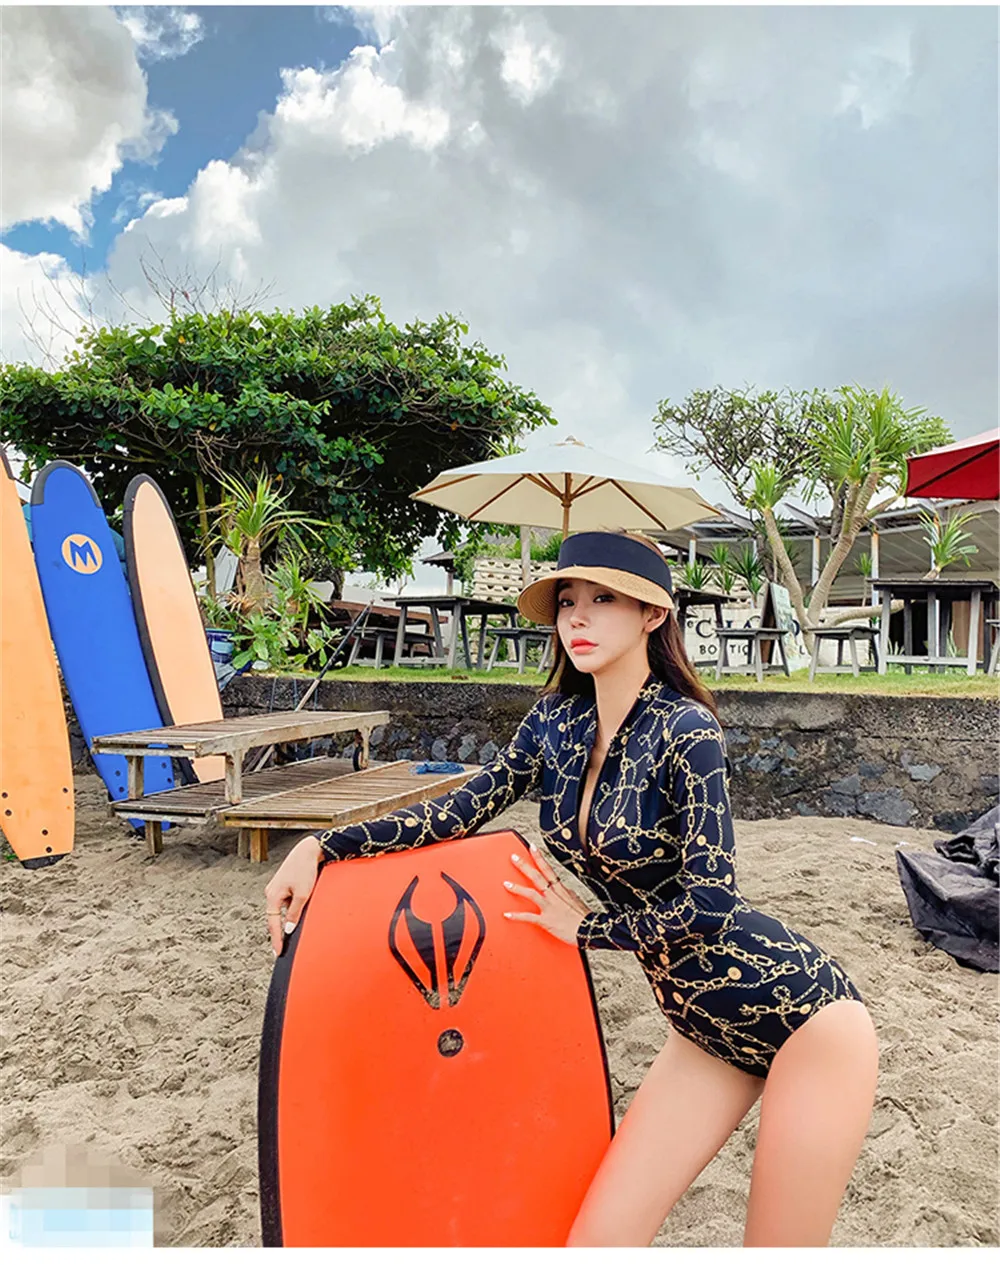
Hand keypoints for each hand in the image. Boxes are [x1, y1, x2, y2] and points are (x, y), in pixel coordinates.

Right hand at [263, 833, 323, 954]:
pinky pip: (286, 902)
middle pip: (274, 918)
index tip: (278, 952)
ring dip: (287, 919)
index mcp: (273, 896)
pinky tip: (298, 913)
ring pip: (281, 909)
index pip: (273, 923)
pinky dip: (291, 909)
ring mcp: (276, 888)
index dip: (276, 939)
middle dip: (279, 932)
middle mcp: (271, 892)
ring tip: (291, 932)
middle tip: (282, 949)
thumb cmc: (305, 870)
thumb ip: (294, 914)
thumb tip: (288, 929)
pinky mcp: (283, 885)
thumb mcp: (303, 895)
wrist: (308, 850)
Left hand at [503, 843, 590, 944]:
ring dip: (517, 888)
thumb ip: (567, 894)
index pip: (548, 869)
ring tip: (506, 884)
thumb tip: (565, 889)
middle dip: (524, 866)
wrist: (591, 930)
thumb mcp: (577, 899)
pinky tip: (507, 914)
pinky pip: (529, 917)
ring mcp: (549, 907)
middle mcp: (554, 895)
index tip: (532, 847)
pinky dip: (516, 916)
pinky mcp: (546, 920)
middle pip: (537, 876)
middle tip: (513, 857)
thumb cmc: (585, 917)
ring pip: (531, 893)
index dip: (539, 858)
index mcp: (561, 889)